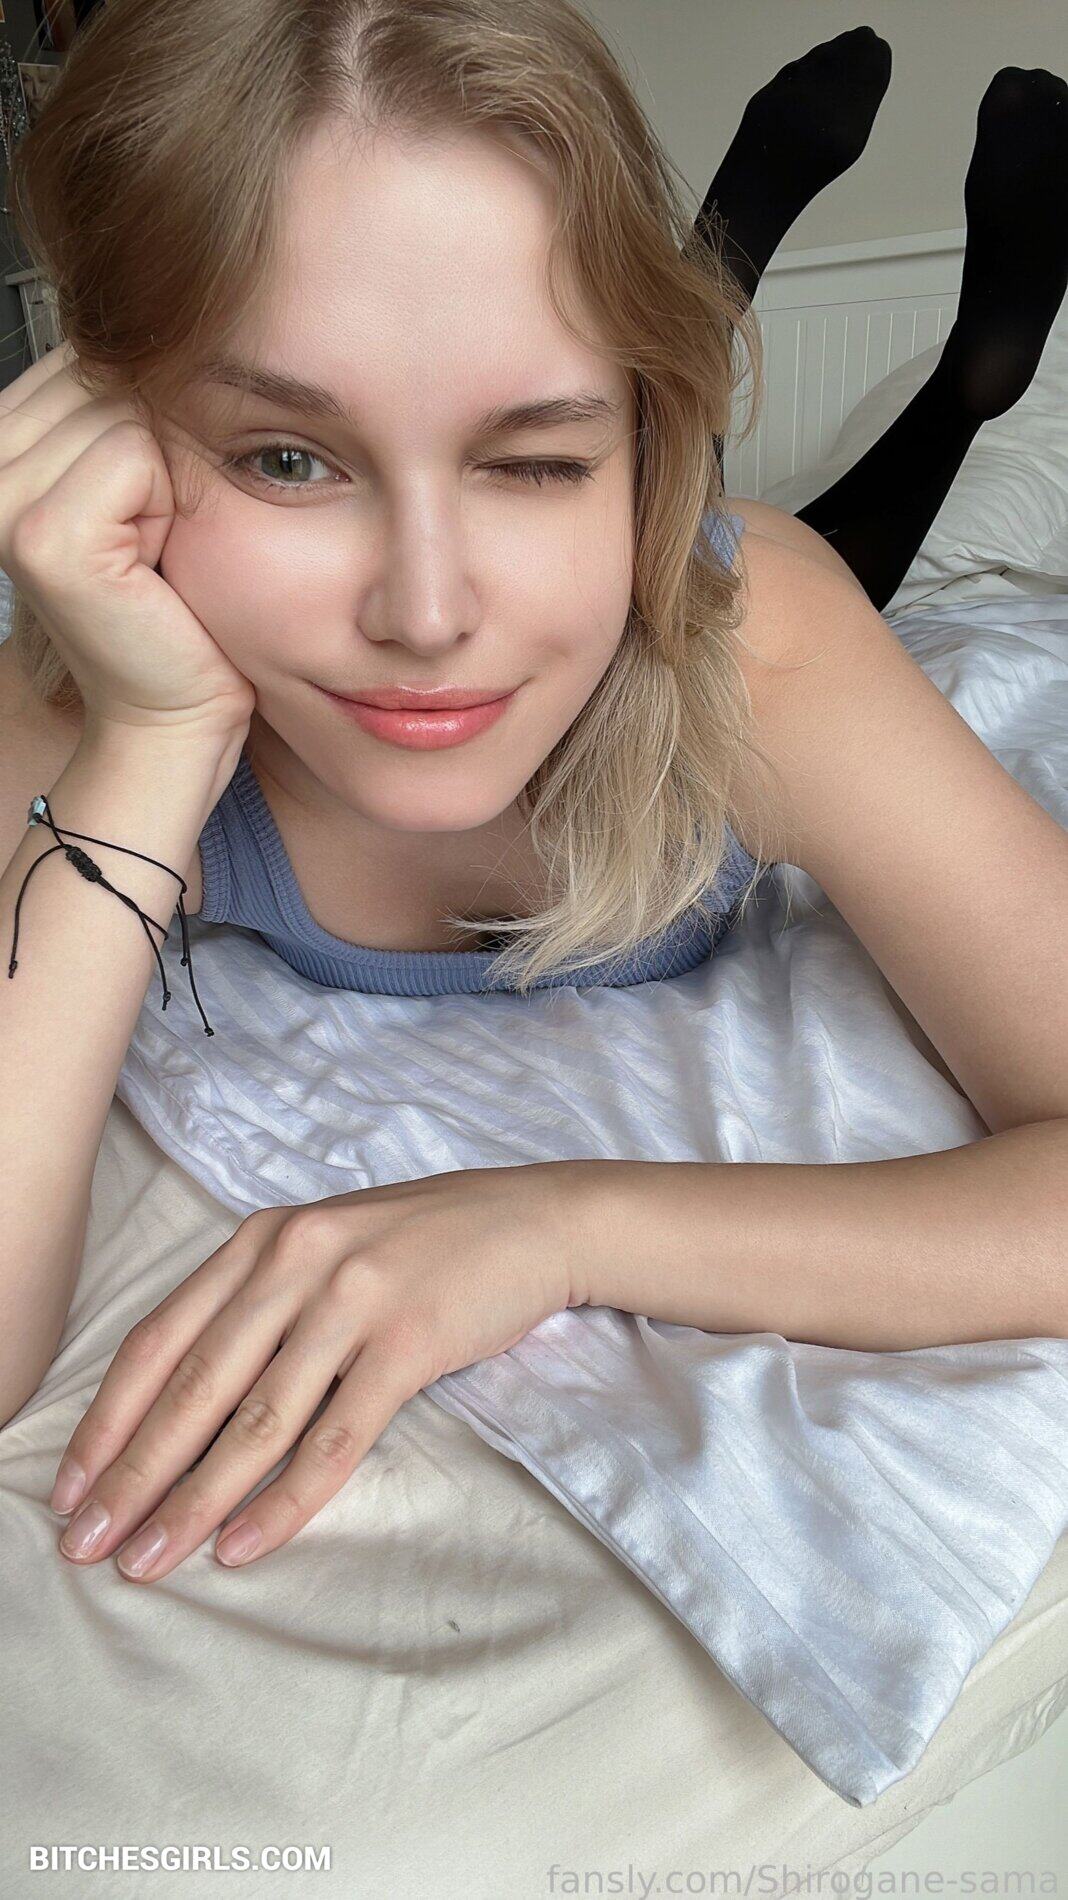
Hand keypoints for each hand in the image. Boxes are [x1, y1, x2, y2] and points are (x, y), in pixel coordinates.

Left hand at [50, 1161, 593, 1581]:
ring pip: (254, 1420)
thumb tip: (185, 1401)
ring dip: (192, 1500)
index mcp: (260, 1240)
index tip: (71, 1487)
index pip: (158, 1339)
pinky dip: (283, 1499)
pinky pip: (333, 1437)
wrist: (536, 1221)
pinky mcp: (408, 1342)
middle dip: (132, 1475)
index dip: (108, 1419)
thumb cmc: (425, 1243)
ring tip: (149, 1559)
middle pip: (192, 1386)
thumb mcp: (323, 1246)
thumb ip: (258, 1301)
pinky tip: (243, 1544)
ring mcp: (351, 1299)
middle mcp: (294, 1260)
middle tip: (87, 1545)